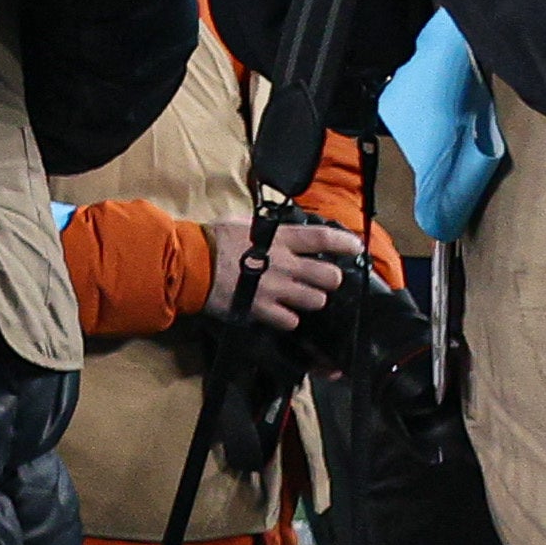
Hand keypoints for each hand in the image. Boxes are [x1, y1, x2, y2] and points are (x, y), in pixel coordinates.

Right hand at [204, 214, 364, 332]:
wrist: (189, 264)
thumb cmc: (212, 239)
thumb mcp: (243, 224)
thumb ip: (269, 230)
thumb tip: (284, 232)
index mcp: (280, 239)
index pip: (322, 238)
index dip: (345, 242)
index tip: (356, 247)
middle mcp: (284, 264)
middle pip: (329, 276)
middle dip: (330, 278)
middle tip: (323, 279)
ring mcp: (275, 289)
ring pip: (315, 301)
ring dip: (311, 299)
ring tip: (300, 297)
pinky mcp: (262, 310)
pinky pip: (290, 321)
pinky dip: (288, 318)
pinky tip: (280, 312)